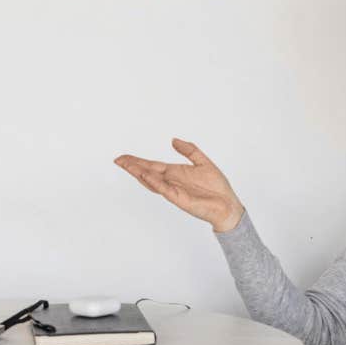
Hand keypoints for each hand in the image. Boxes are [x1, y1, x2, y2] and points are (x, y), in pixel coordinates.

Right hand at [114, 137, 246, 232]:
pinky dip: (154, 182)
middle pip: (147, 172)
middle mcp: (171, 182)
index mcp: (175, 173)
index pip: (151, 165)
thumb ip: (188, 150)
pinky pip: (164, 189)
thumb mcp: (202, 161)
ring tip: (127, 166)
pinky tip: (146, 175)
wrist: (227, 204)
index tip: (123, 157)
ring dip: (139, 173)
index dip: (137, 161)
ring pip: (152, 181)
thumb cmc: (217, 188)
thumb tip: (173, 140)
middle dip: (132, 166)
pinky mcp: (179, 198)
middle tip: (118, 160)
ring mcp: (173, 191)